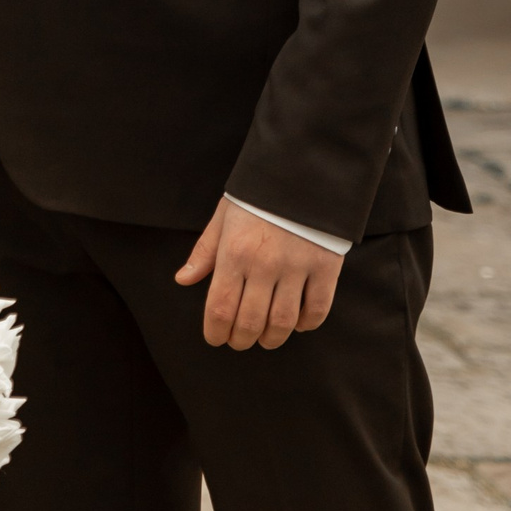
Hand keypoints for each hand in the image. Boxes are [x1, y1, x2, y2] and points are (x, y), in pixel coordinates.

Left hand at [176, 198, 341, 351]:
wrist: (303, 170)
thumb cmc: (258, 196)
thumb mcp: (224, 217)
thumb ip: (205, 251)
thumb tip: (183, 279)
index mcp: (235, 252)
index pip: (220, 308)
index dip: (215, 331)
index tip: (215, 338)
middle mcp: (265, 264)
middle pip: (250, 322)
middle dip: (240, 340)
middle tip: (239, 341)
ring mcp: (297, 267)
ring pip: (282, 323)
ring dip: (271, 338)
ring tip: (265, 338)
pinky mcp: (326, 267)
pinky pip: (317, 309)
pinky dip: (306, 324)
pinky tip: (297, 323)